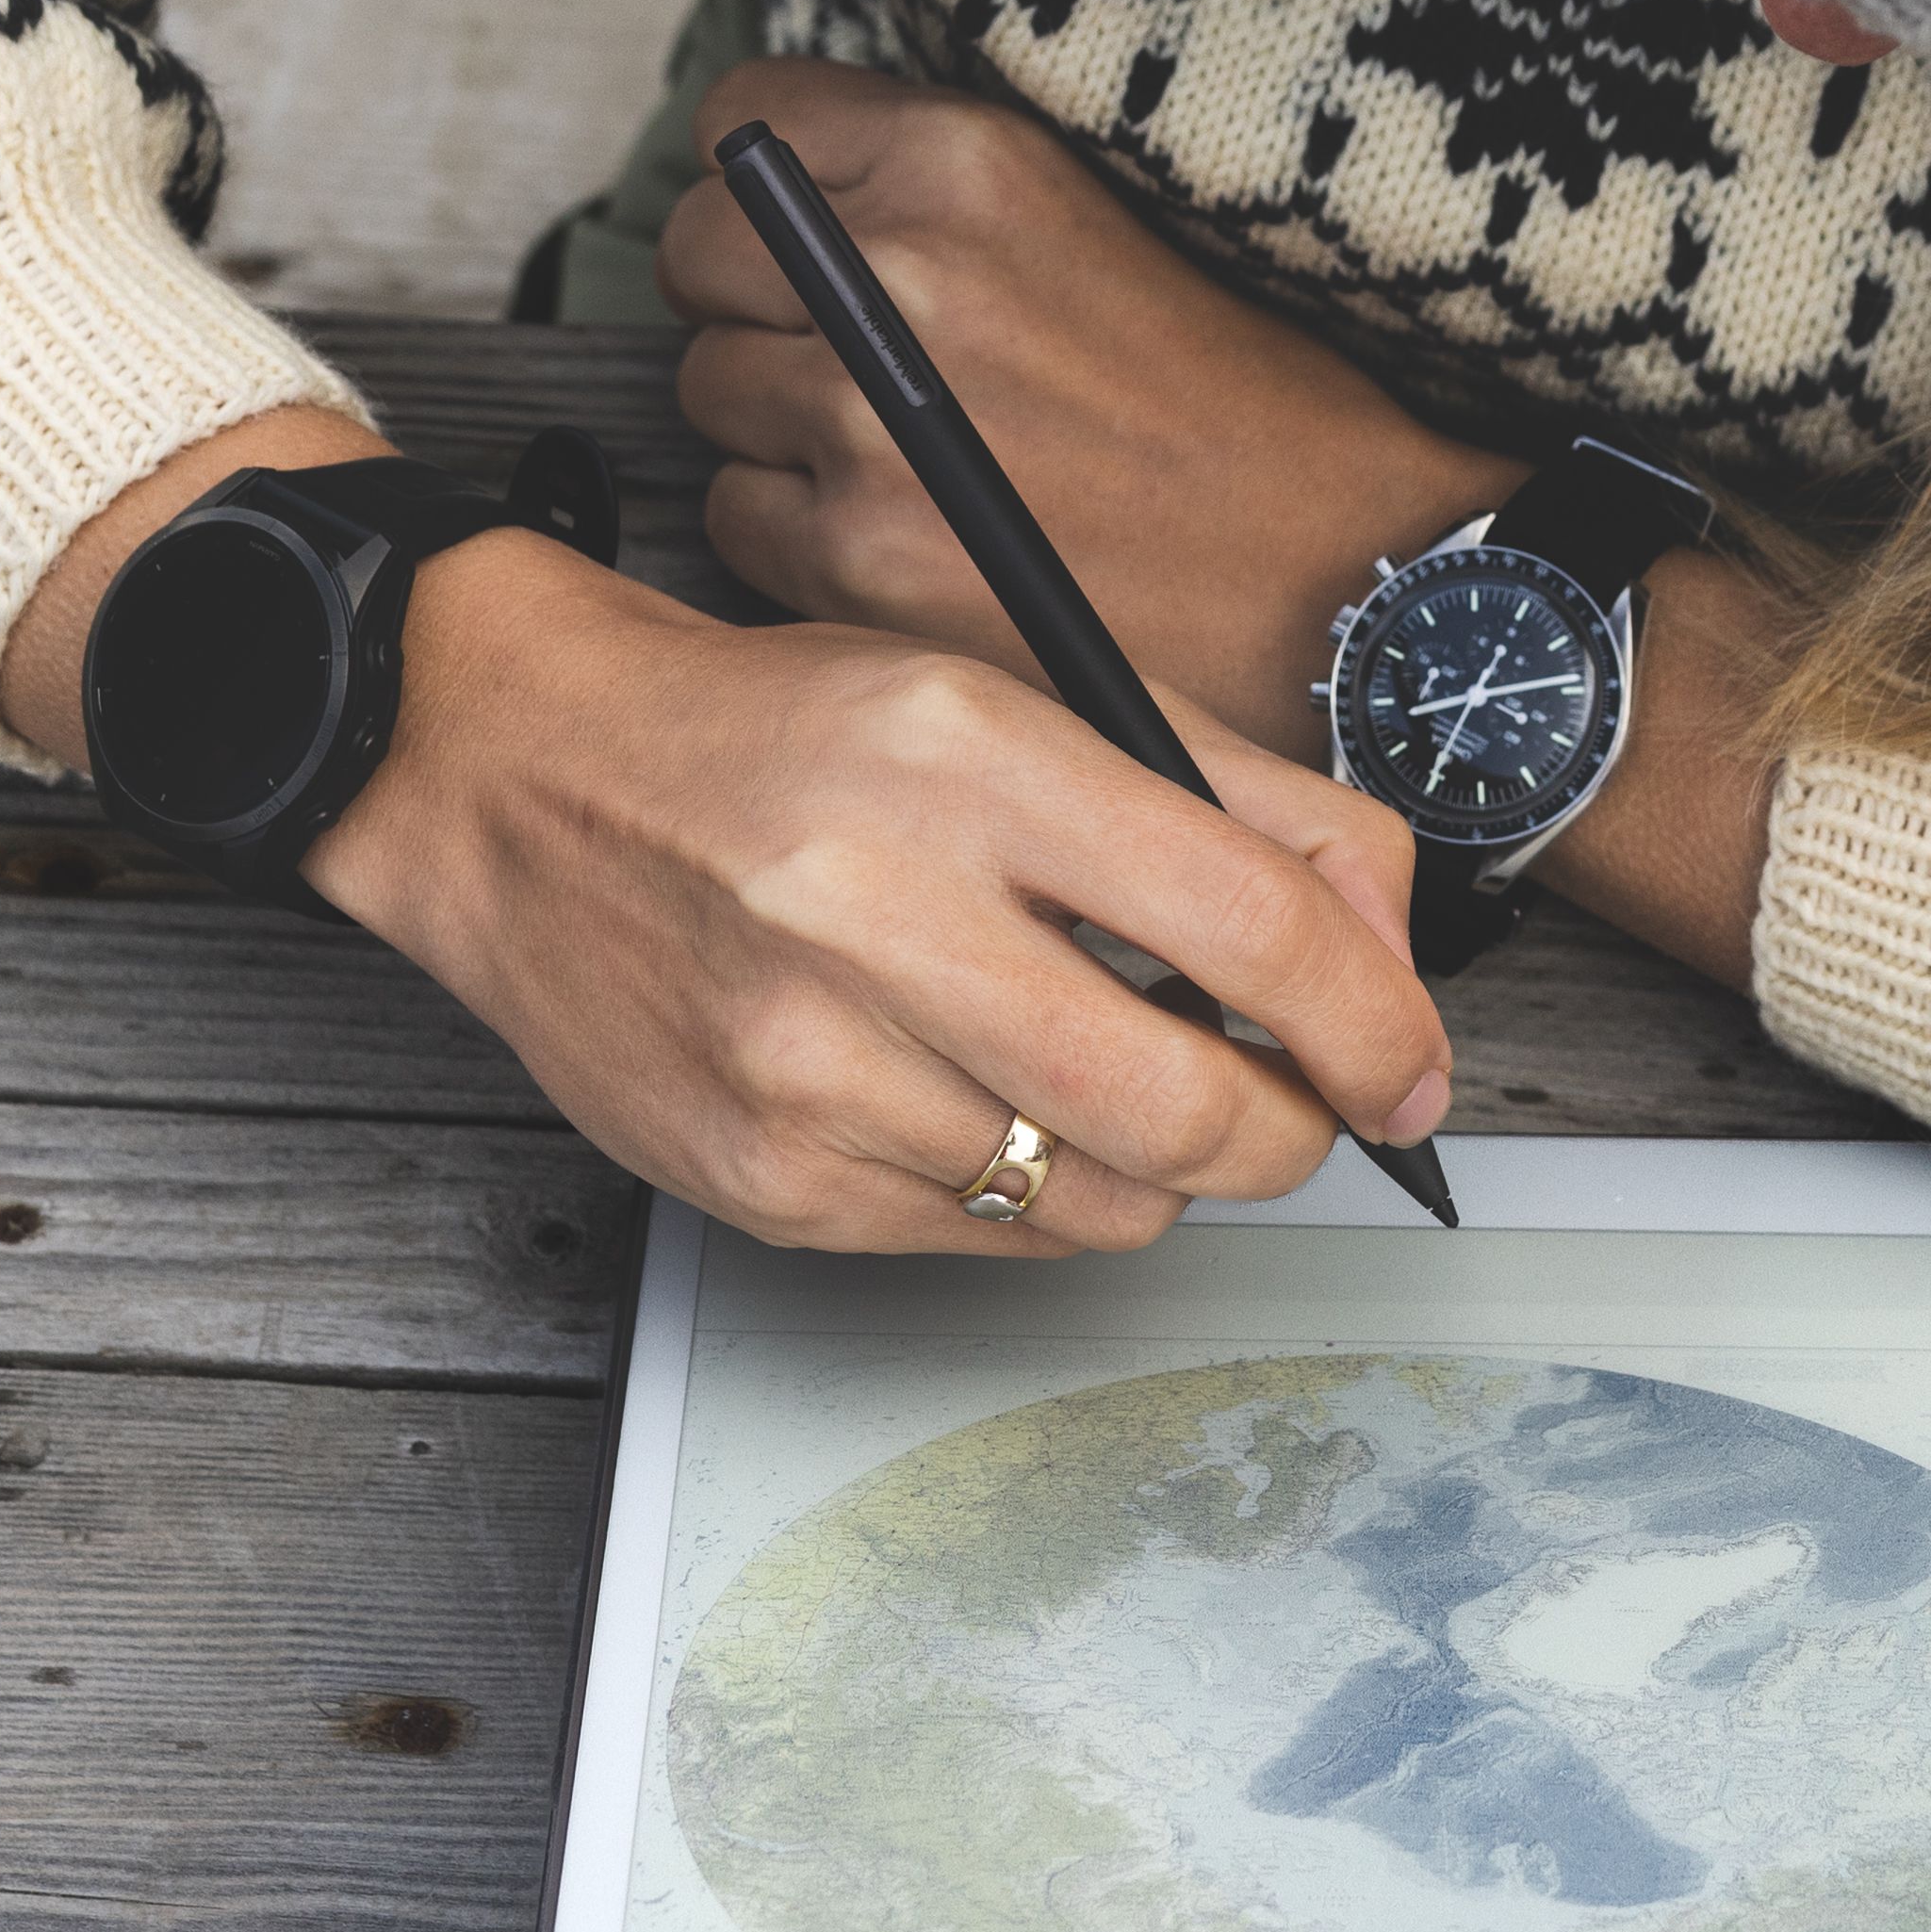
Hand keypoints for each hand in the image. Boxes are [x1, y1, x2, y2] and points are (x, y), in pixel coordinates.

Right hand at [311, 530, 1454, 1254]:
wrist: (521, 778)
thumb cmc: (785, 734)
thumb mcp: (1019, 693)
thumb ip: (1237, 805)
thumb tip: (1385, 955)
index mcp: (968, 756)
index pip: (1254, 932)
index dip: (1378, 1030)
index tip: (1409, 1070)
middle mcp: (875, 909)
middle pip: (1195, 1109)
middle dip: (1292, 1131)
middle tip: (1294, 1102)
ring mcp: (806, 1063)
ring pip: (1102, 1201)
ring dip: (1161, 1165)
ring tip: (1116, 1078)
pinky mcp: (760, 1176)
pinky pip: (986, 1238)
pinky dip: (1036, 1192)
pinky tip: (992, 1103)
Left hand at [661, 58, 1507, 743]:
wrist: (1343, 573)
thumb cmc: (1247, 401)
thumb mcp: (1098, 215)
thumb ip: (938, 190)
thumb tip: (788, 190)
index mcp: (966, 163)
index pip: (747, 121)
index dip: (763, 181)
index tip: (804, 231)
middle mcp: (900, 278)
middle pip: (698, 255)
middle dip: (749, 303)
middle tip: (847, 354)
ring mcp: (864, 422)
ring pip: (707, 393)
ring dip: (773, 426)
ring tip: (905, 456)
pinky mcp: (856, 556)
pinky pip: (735, 519)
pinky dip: (795, 535)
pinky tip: (911, 537)